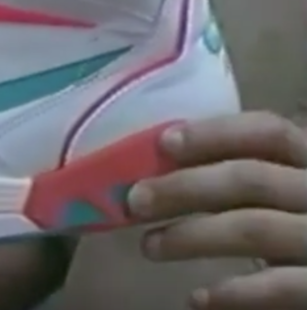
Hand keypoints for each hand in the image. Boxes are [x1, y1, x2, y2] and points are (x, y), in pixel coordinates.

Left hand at [127, 112, 306, 309]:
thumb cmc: (301, 227)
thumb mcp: (286, 194)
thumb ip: (247, 181)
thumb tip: (162, 171)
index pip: (268, 133)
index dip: (215, 133)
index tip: (163, 142)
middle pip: (250, 178)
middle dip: (184, 187)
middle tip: (136, 201)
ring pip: (254, 228)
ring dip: (191, 237)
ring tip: (149, 247)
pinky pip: (279, 287)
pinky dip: (233, 292)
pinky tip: (196, 299)